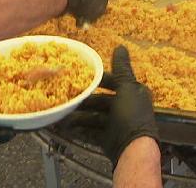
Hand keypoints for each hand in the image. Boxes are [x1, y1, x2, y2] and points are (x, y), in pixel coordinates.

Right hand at [64, 46, 158, 166]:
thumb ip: (122, 68)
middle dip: (84, 101)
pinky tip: (66, 128)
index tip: (80, 77)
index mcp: (133, 93)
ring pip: (94, 117)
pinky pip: (91, 132)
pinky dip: (79, 130)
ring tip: (62, 115)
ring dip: (79, 117)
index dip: (98, 79)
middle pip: (101, 101)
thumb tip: (120, 46)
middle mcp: (126, 108)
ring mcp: (116, 125)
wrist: (132, 149)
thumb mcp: (127, 87)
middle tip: (67, 97)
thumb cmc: (131, 115)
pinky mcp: (108, 139)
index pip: (114, 82)